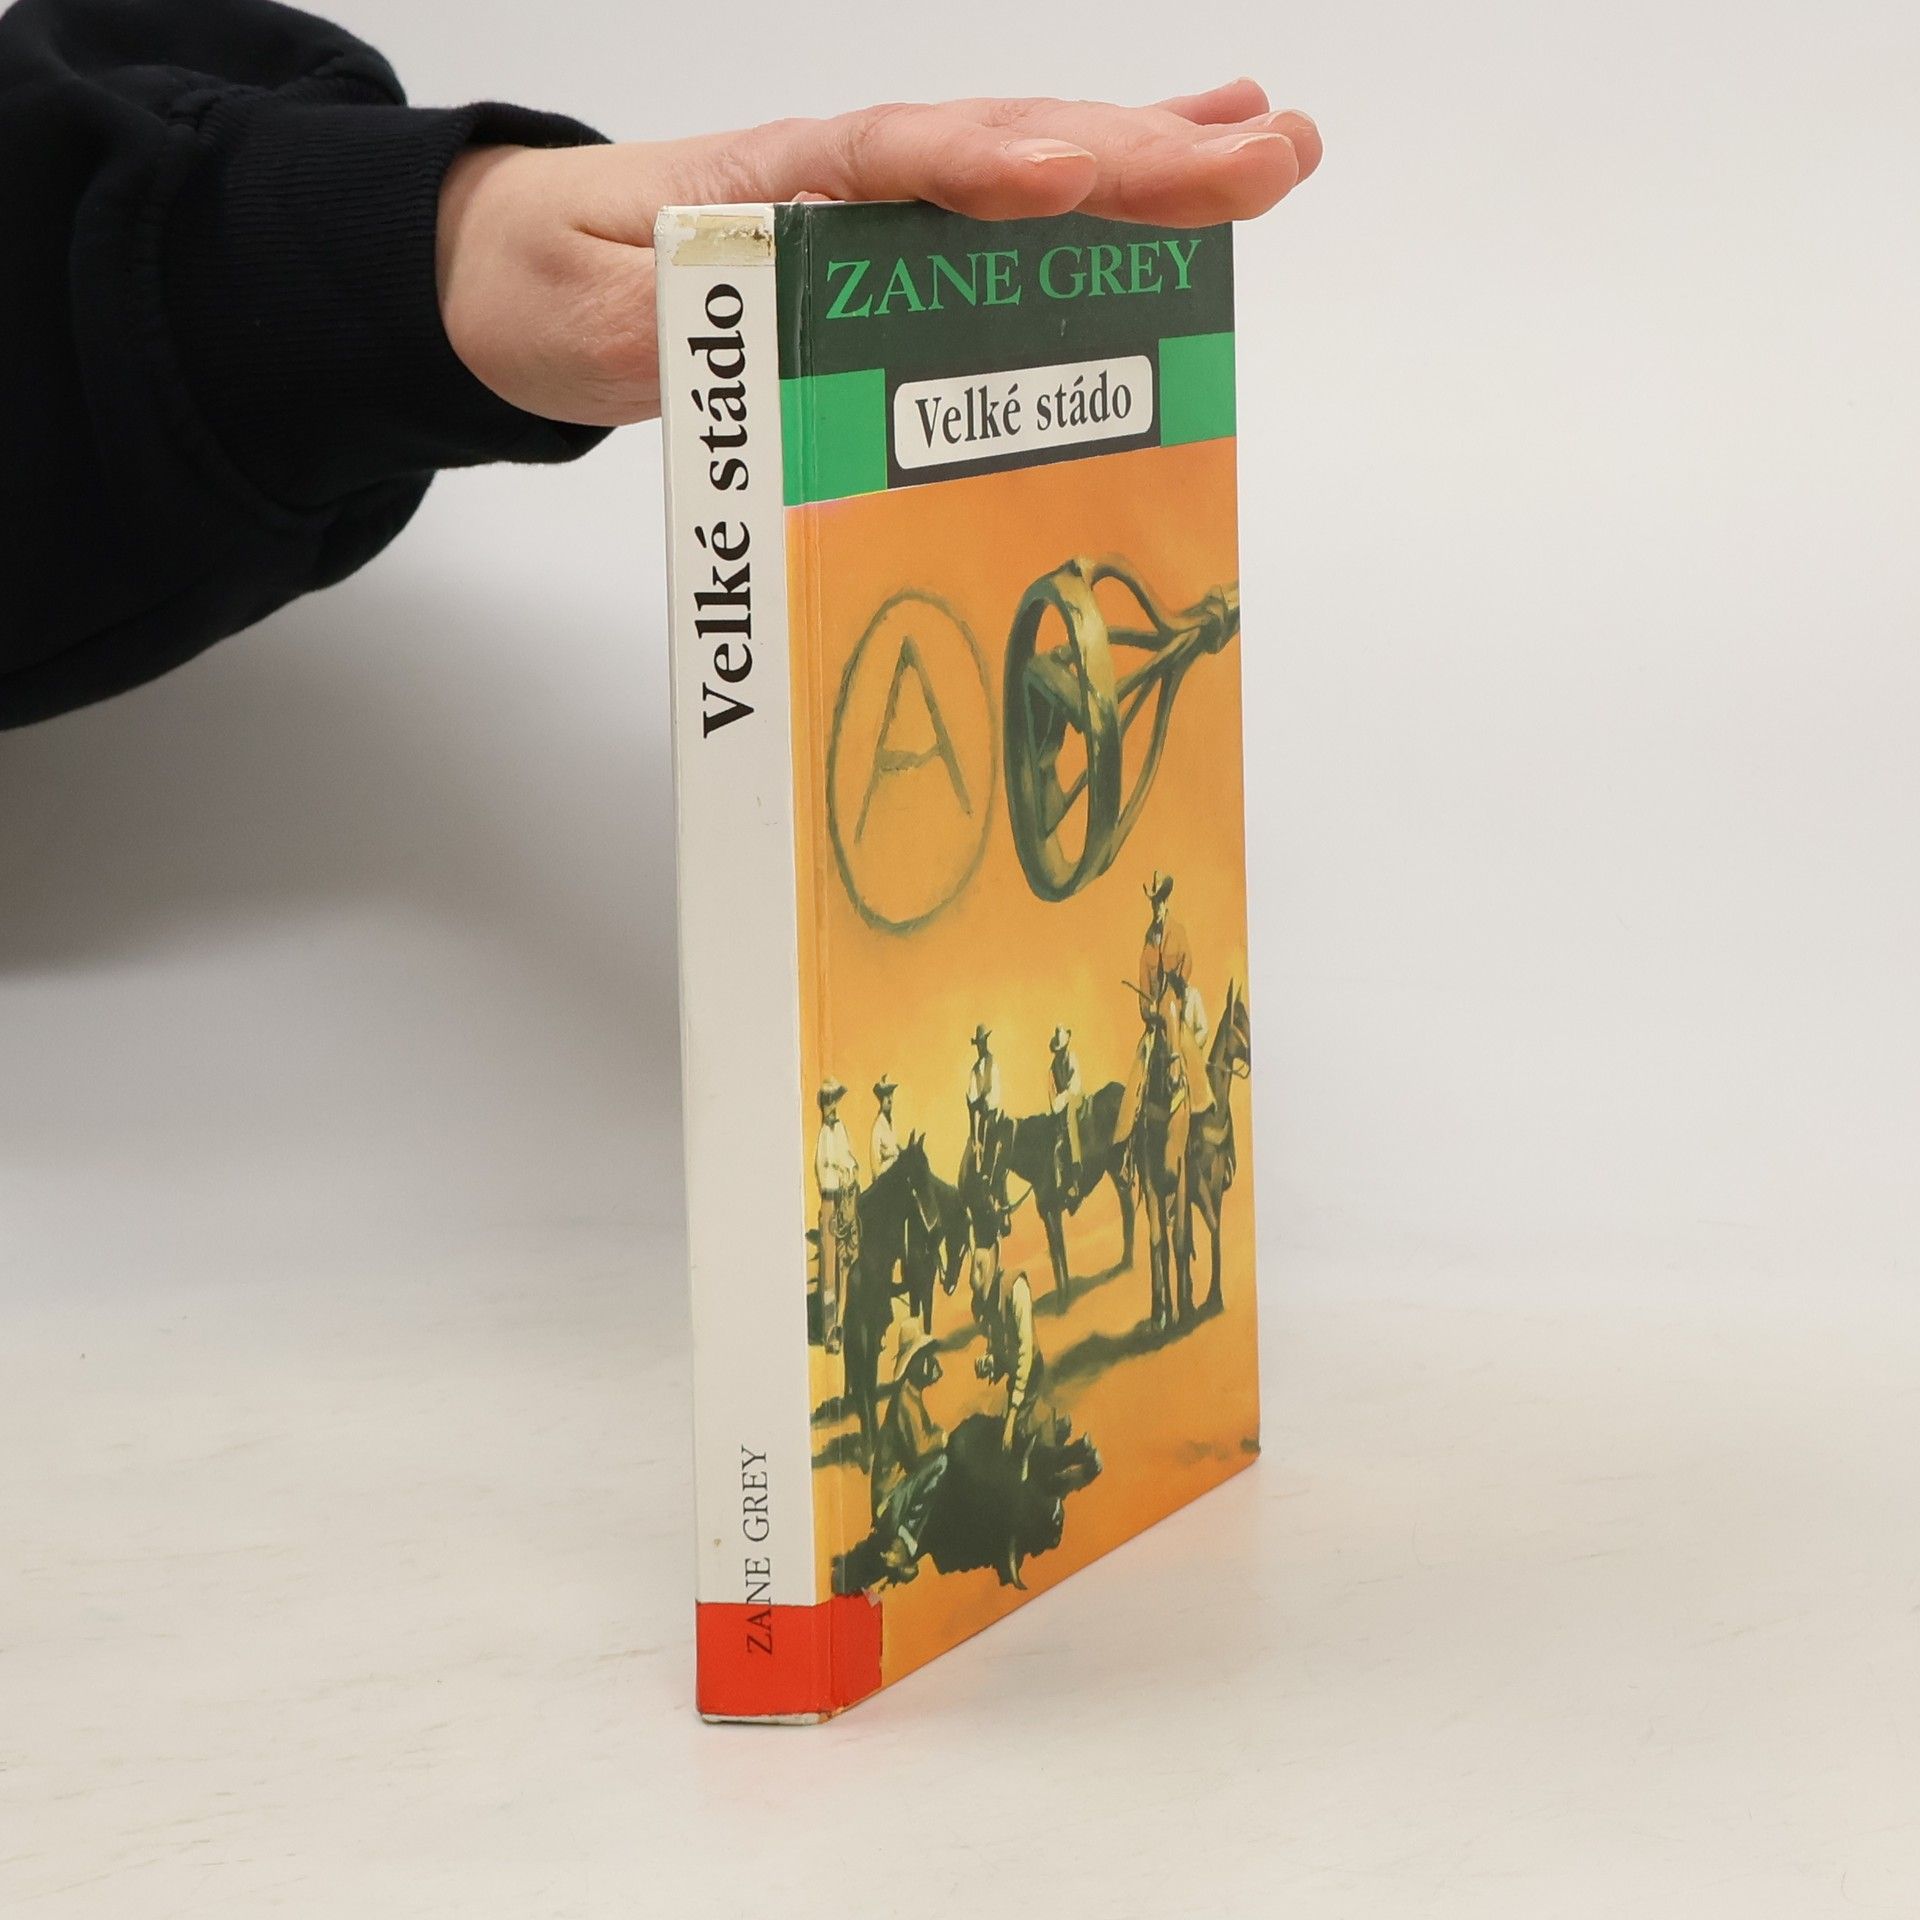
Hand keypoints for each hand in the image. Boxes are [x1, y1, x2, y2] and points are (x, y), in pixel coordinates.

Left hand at [436, 80, 1320, 426]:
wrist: (520, 264)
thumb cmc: (551, 284)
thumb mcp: (586, 320)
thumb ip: (677, 328)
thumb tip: (768, 336)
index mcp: (771, 186)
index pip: (890, 165)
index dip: (979, 170)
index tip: (1065, 182)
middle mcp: (847, 178)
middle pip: (1003, 149)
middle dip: (1136, 156)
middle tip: (1268, 158)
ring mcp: (882, 202)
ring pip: (1032, 165)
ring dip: (1156, 158)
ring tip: (1276, 147)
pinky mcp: (900, 238)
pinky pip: (1014, 205)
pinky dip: (1107, 183)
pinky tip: (1188, 158)